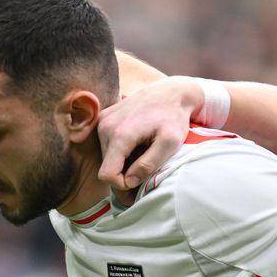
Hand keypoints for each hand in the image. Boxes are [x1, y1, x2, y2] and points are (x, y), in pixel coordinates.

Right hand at [96, 76, 202, 190]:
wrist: (171, 92)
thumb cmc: (174, 118)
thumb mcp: (170, 143)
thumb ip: (149, 164)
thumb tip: (129, 181)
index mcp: (120, 135)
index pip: (107, 175)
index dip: (122, 185)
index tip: (140, 180)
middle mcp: (105, 127)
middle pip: (106, 167)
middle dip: (123, 173)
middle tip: (146, 167)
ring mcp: (102, 120)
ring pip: (106, 157)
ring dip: (122, 161)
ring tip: (143, 152)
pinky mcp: (103, 117)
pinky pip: (106, 144)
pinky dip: (120, 150)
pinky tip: (136, 143)